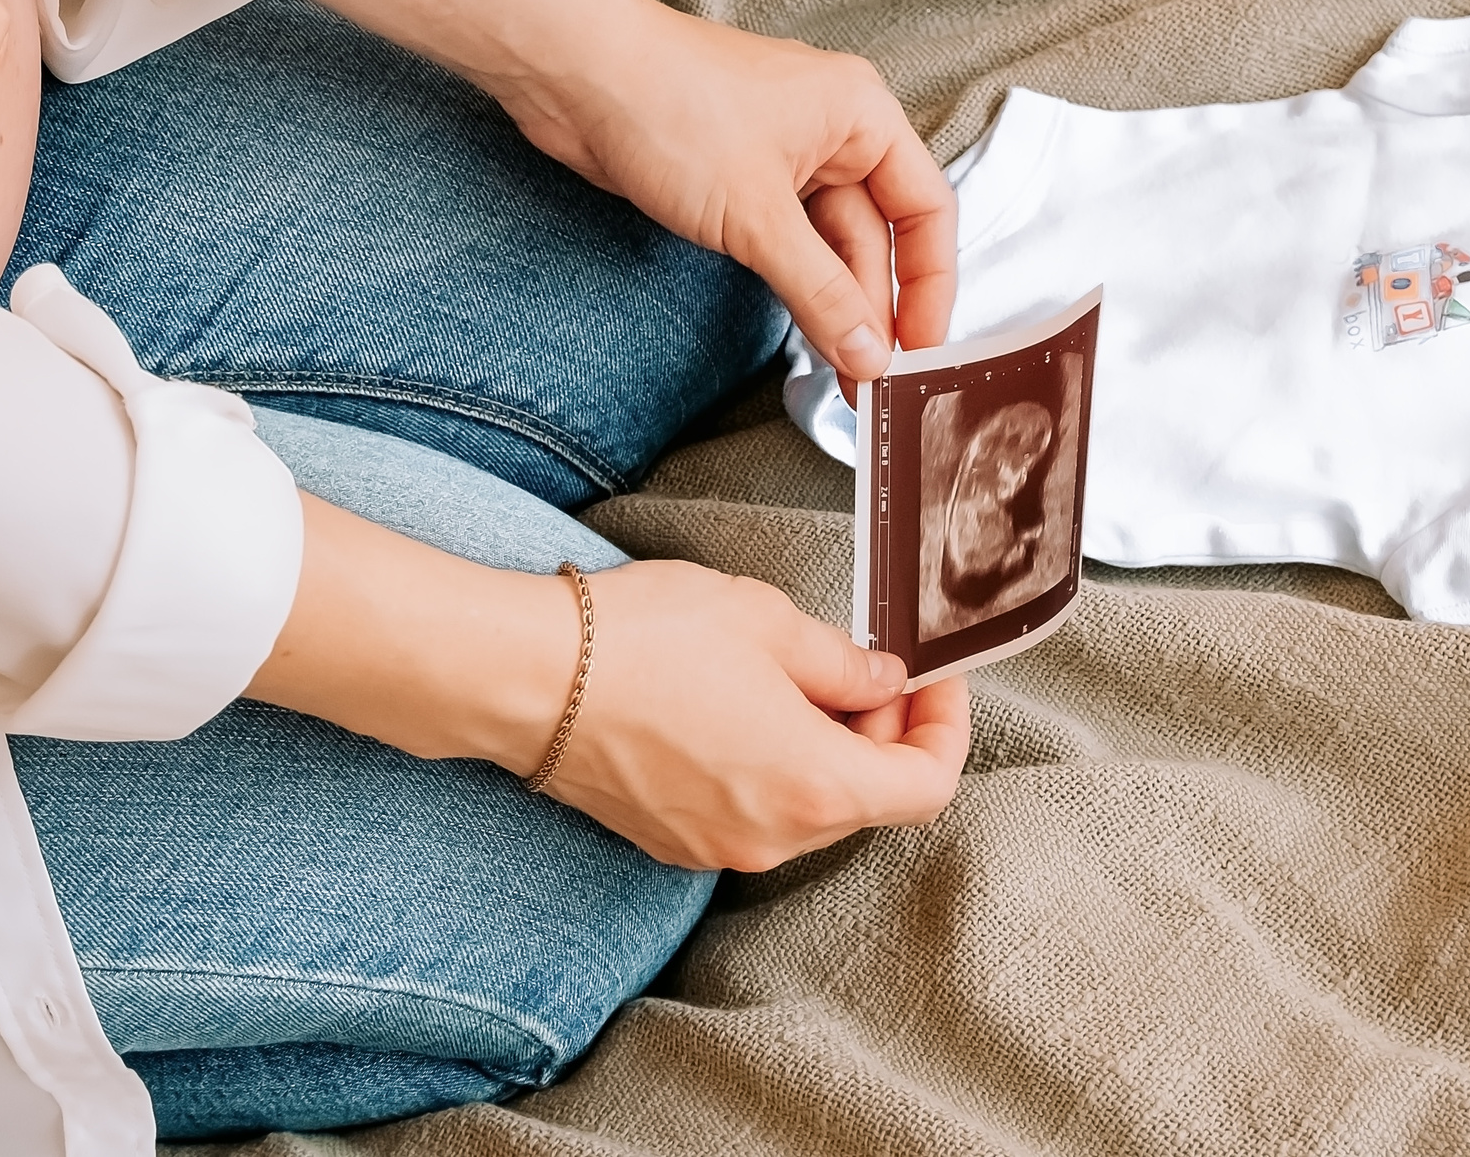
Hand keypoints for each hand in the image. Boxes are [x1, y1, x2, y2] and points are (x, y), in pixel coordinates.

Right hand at [249, 498, 971, 870]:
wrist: (525, 676)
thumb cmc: (643, 639)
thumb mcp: (766, 621)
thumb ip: (843, 659)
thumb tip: (881, 678)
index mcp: (815, 785)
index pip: (927, 786)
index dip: (944, 728)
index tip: (930, 680)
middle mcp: (772, 836)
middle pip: (868, 799)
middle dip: (879, 731)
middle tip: (854, 660)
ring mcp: (716, 848)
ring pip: (808, 806)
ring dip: (821, 747)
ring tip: (785, 674)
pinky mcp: (671, 839)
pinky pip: (750, 810)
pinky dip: (768, 765)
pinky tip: (732, 704)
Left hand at [273, 0, 956, 378]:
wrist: (572, 75)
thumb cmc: (669, 107)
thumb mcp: (758, 216)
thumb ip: (821, 290)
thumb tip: (870, 351)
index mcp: (860, 114)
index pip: (925, 207)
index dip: (930, 282)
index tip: (922, 346)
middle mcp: (830, 130)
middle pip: (875, 234)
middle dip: (875, 307)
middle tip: (870, 379)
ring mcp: (780, 153)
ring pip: (825, 242)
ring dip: (832, 303)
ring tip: (840, 370)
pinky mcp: (734, 176)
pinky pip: (782, 239)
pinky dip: (793, 282)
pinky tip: (801, 329)